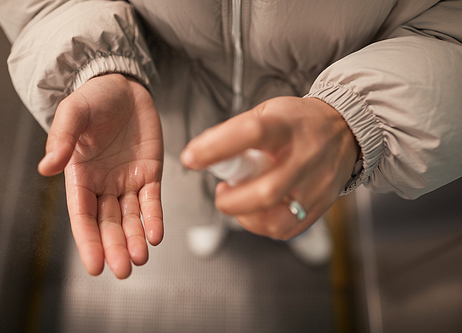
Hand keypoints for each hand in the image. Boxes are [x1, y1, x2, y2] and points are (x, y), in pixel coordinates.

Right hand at [38, 74, 163, 278]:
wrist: (124, 87)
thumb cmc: (94, 99)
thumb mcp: (73, 113)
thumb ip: (62, 139)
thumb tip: (46, 168)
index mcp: (80, 176)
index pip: (82, 216)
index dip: (88, 241)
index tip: (94, 266)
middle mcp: (103, 185)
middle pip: (108, 223)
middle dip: (115, 247)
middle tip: (124, 270)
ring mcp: (127, 181)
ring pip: (131, 218)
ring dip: (135, 239)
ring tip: (140, 259)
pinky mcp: (150, 174)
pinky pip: (152, 200)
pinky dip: (154, 218)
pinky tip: (156, 235)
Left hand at [181, 96, 358, 238]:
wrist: (344, 131)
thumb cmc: (299, 122)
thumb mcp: (268, 112)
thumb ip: (235, 131)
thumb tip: (202, 153)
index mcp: (288, 127)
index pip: (251, 134)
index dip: (216, 148)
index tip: (191, 158)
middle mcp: (306, 158)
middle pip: (265, 190)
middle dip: (231, 200)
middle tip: (222, 191)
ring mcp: (316, 186)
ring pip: (275, 218)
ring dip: (244, 215)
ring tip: (240, 199)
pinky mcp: (320, 207)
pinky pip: (283, 230)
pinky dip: (260, 224)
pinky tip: (257, 209)